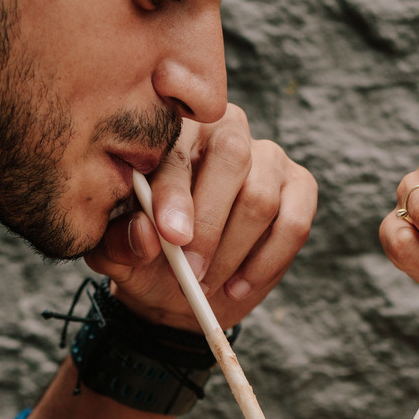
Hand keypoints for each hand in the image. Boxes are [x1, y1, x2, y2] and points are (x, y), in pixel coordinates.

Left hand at [85, 103, 316, 330]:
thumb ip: (121, 242)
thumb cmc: (148, 255)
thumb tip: (146, 234)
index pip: (178, 151)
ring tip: (206, 286)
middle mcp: (226, 130)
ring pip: (260, 198)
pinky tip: (237, 287)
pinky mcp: (300, 187)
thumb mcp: (118, 254)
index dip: (175, 193)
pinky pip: (294, 223)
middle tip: (191, 274)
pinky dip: (266, 263)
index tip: (171, 237)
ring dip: (232, 253)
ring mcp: (268, 157)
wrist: (183, 283)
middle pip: (232, 158)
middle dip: (210, 225)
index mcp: (174, 131)